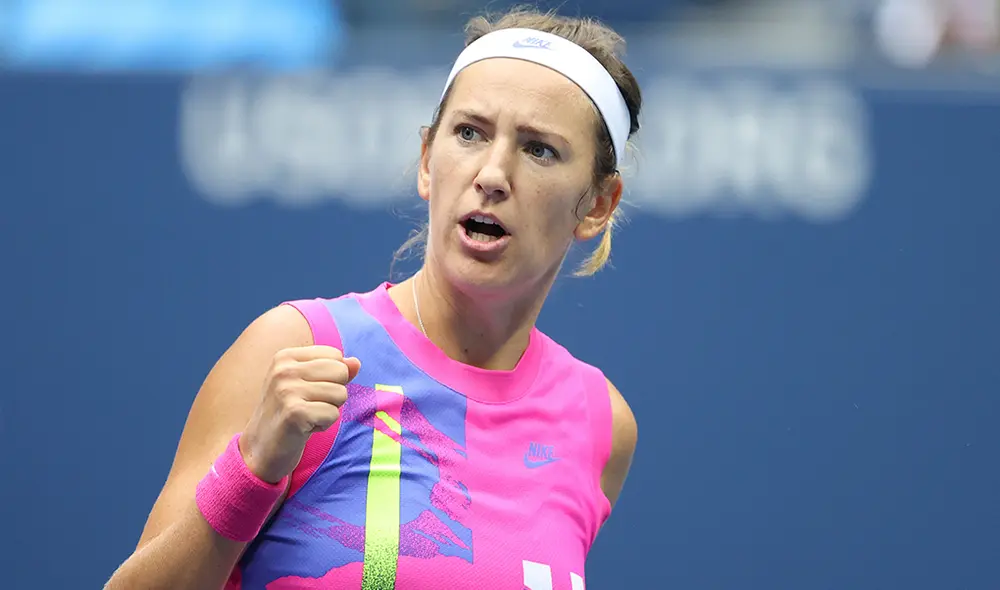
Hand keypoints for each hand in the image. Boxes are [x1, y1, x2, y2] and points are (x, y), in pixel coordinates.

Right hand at [239, 346, 360, 483]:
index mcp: (285, 357)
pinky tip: (304, 428)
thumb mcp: (307, 385)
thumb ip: (333, 371)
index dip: (332, 377)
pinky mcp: (294, 412)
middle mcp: (284, 370)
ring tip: (306, 417)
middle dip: (334, 394)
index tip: (309, 392)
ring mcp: (287, 390)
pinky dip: (324, 425)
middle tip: (310, 406)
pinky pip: (333, 414)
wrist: (260, 450)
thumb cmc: (288, 415)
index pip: (335, 355)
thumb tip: (356, 362)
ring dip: (328, 411)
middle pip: (340, 372)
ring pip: (340, 393)